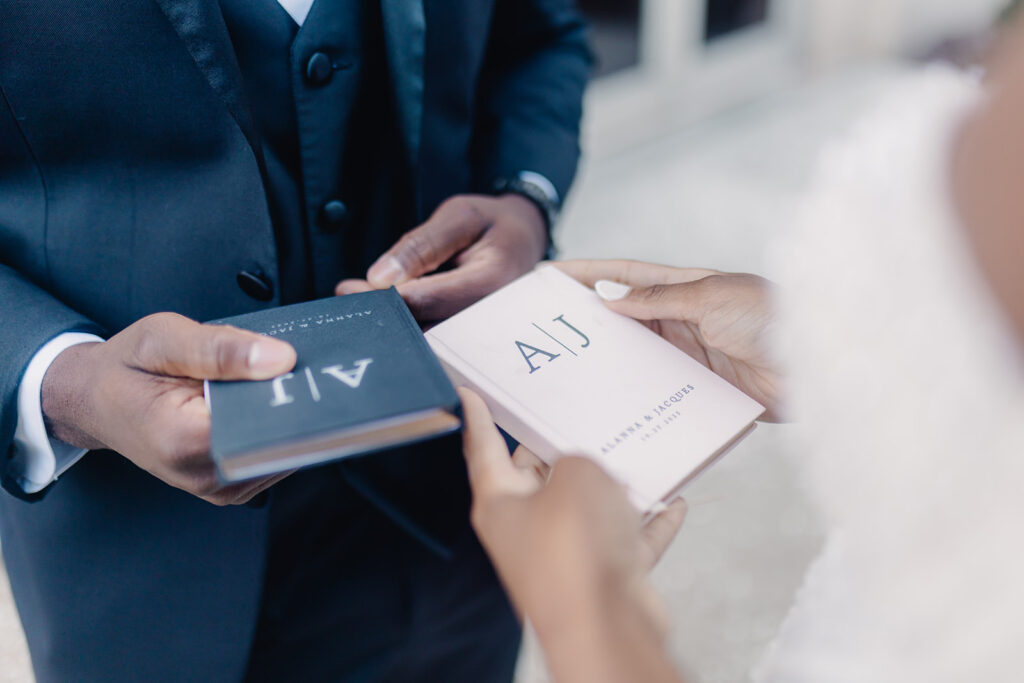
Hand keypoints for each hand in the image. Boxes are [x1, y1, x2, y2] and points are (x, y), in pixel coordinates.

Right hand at [41, 313, 296, 504]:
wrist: (97, 400)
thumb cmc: (127, 368)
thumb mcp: (164, 338)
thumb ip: (221, 348)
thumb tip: (282, 359)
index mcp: (184, 441)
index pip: (265, 425)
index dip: (287, 395)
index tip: (297, 371)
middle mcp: (205, 475)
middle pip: (279, 440)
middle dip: (288, 402)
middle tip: (284, 368)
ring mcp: (221, 488)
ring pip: (282, 450)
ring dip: (281, 415)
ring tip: (258, 382)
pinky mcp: (232, 487)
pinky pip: (273, 456)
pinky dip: (273, 428)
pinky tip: (255, 402)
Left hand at [335, 194, 546, 321]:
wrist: (526, 237)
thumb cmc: (494, 223)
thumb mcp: (460, 216)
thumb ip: (421, 245)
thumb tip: (380, 278)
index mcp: (491, 282)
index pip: (429, 300)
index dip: (387, 297)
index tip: (350, 288)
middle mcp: (488, 316)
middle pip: (425, 326)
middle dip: (383, 314)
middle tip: (345, 296)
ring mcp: (480, 331)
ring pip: (426, 337)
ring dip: (390, 322)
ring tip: (357, 301)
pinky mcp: (469, 335)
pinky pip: (433, 335)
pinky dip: (405, 322)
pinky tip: (381, 308)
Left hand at [459, 388, 686, 682]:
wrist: (608, 629)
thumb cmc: (576, 549)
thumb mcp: (575, 476)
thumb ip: (578, 460)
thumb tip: (586, 474)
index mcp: (500, 503)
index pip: (483, 449)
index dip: (478, 417)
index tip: (469, 392)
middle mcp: (527, 530)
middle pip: (538, 477)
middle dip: (558, 447)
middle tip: (573, 410)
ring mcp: (565, 557)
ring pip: (588, 509)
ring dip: (614, 485)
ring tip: (636, 450)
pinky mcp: (602, 577)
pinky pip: (626, 539)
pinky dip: (649, 521)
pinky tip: (674, 501)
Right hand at [556, 260, 783, 420]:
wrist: (823, 366)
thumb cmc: (772, 318)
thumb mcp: (710, 299)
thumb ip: (658, 299)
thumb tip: (608, 295)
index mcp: (684, 287)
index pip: (622, 276)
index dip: (584, 274)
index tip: (547, 277)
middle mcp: (682, 320)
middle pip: (622, 318)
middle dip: (584, 320)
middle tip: (542, 329)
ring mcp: (690, 356)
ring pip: (635, 355)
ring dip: (605, 359)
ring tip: (564, 368)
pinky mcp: (700, 388)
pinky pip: (658, 388)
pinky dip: (634, 392)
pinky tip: (608, 400)